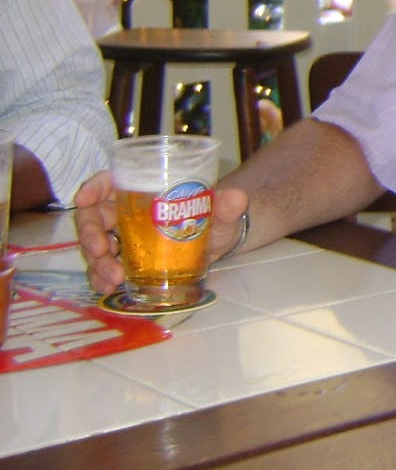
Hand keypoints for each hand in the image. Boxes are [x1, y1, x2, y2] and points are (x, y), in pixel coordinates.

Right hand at [75, 175, 249, 294]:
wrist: (220, 241)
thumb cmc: (216, 216)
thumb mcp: (222, 210)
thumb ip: (227, 205)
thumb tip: (237, 198)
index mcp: (143, 189)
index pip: (110, 181)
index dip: (92, 187)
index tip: (83, 199)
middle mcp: (127, 212)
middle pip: (94, 217)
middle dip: (91, 235)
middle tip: (101, 252)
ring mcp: (124, 237)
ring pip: (97, 246)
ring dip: (98, 263)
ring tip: (113, 278)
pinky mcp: (128, 260)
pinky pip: (106, 268)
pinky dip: (103, 278)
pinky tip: (110, 288)